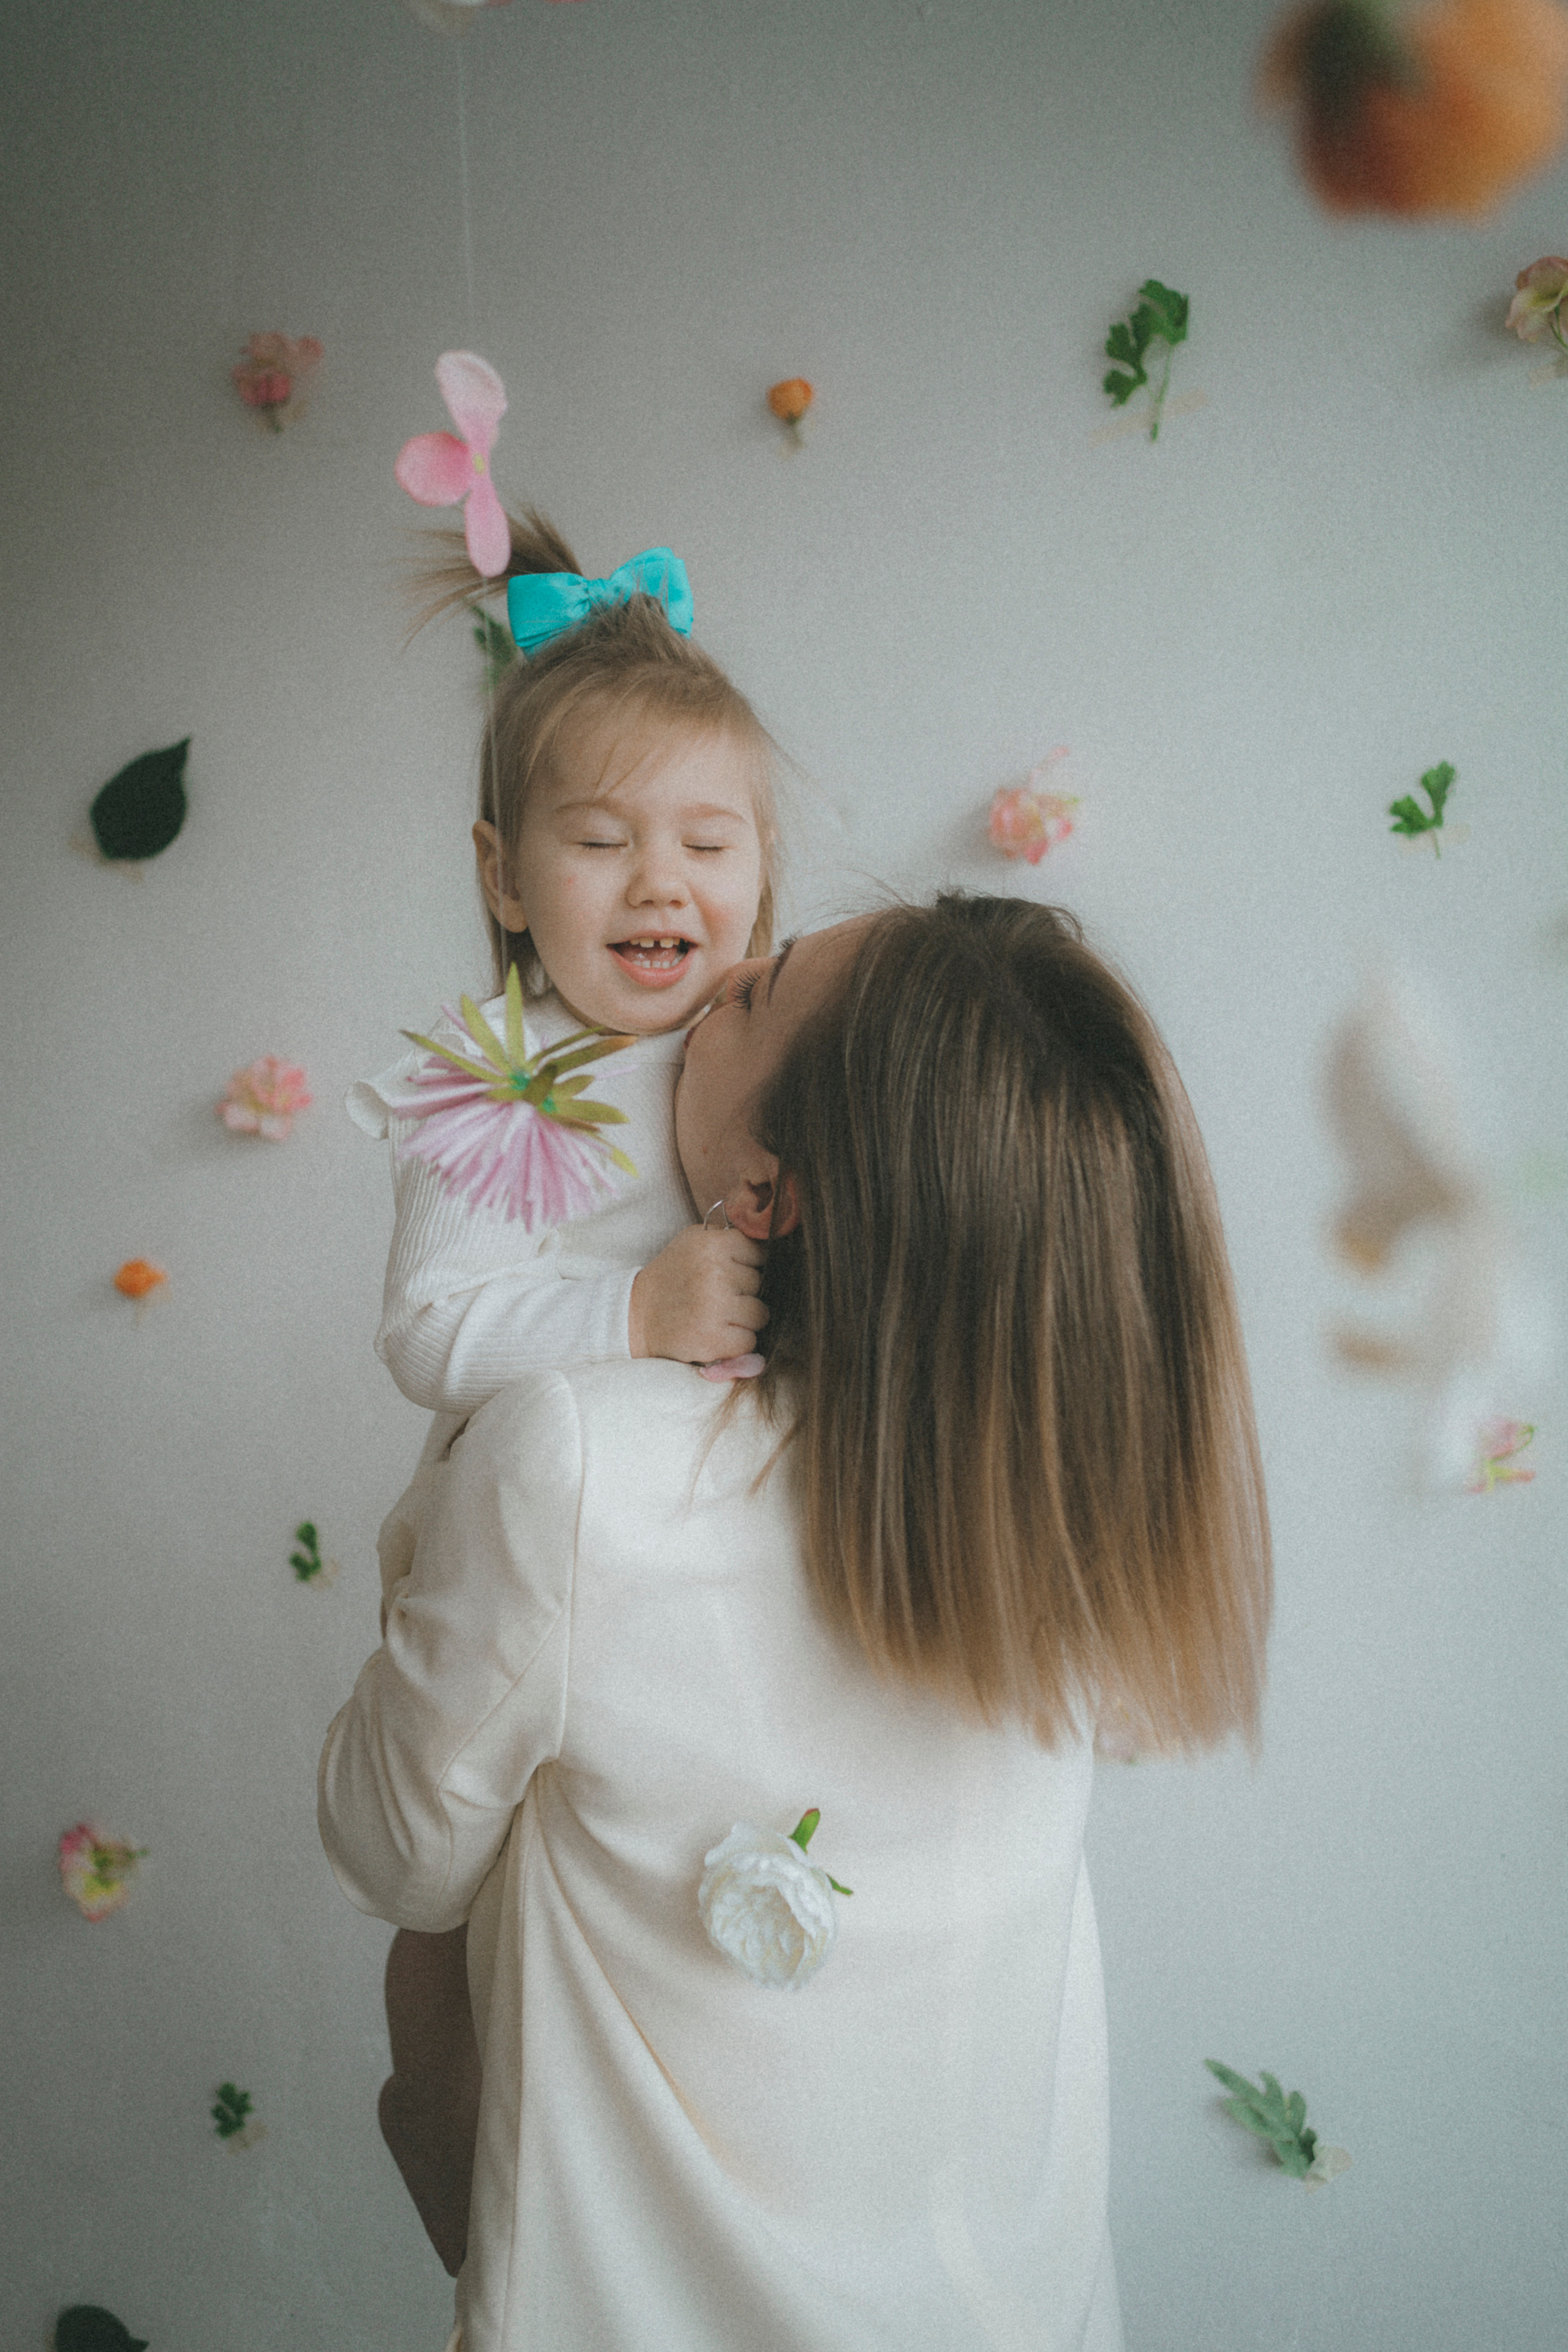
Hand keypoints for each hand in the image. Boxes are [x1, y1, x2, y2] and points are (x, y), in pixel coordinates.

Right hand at [629, 1224, 767, 1365]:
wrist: (637, 1314)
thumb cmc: (672, 1276)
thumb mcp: (693, 1241)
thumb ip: (727, 1236)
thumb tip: (768, 1234)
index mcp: (711, 1243)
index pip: (759, 1252)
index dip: (746, 1264)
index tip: (727, 1272)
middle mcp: (714, 1272)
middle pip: (760, 1283)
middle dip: (743, 1291)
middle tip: (714, 1295)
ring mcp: (715, 1307)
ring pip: (760, 1314)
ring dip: (743, 1319)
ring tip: (716, 1315)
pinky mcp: (713, 1339)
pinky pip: (749, 1341)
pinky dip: (735, 1342)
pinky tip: (715, 1333)